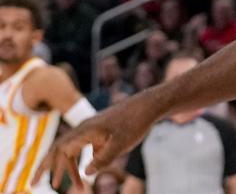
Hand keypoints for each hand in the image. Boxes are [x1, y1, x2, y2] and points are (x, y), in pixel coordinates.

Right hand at [35, 94, 161, 188]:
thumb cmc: (135, 123)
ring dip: (66, 167)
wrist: (148, 105)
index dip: (51, 168)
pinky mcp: (99, 131)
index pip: (60, 150)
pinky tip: (85, 170)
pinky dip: (79, 160)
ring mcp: (91, 129)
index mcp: (85, 131)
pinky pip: (82, 147)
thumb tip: (86, 173)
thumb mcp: (120, 144)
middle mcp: (84, 129)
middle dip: (46, 167)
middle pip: (58, 149)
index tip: (50, 185)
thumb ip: (103, 160)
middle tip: (33, 184)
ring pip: (70, 149)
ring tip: (64, 184)